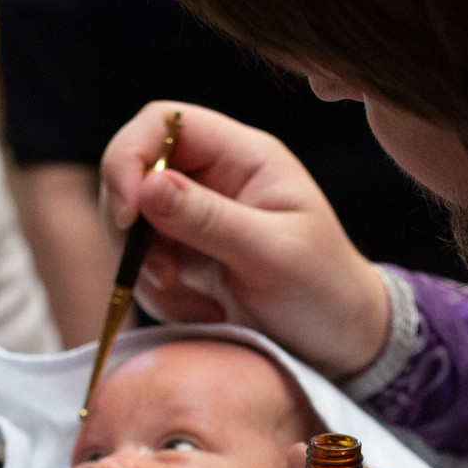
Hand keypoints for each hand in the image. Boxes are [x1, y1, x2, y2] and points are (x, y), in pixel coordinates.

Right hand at [99, 103, 392, 380]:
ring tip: (201, 307)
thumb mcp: (273, 254)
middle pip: (134, 174)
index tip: (127, 212)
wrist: (340, 343)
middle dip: (134, 230)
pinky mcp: (184, 259)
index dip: (131, 156)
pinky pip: (143, 270)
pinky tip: (207, 315)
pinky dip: (162, 298)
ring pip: (132, 229)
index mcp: (243, 156)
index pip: (163, 123)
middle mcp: (213, 178)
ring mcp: (194, 219)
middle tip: (164, 277)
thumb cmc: (324, 290)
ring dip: (149, 273)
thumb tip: (146, 185)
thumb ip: (209, 219)